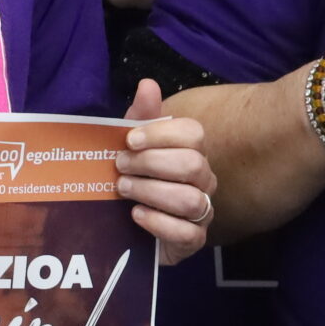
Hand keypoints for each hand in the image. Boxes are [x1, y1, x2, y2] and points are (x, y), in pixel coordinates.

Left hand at [117, 79, 216, 262]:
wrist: (127, 227)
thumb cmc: (135, 179)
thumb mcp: (131, 147)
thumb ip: (140, 116)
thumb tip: (147, 84)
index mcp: (191, 152)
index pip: (193, 134)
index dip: (161, 134)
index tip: (129, 140)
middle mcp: (203, 180)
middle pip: (192, 165)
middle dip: (151, 163)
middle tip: (121, 166)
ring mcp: (201, 212)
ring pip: (190, 200)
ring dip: (151, 192)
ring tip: (123, 190)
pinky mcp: (192, 241)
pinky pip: (187, 233)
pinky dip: (158, 223)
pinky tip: (136, 215)